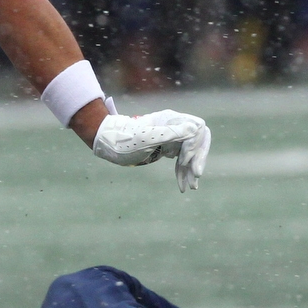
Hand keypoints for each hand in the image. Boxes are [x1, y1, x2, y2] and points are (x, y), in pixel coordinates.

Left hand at [92, 108, 210, 191]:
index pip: (196, 129)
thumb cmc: (124, 139)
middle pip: (198, 141)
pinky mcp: (167, 148)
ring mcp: (171, 138)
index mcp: (170, 120)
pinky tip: (183, 186)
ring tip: (192, 188)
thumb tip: (196, 128)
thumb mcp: (146, 138)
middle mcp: (174, 127)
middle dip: (198, 158)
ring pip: (190, 154)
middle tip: (197, 175)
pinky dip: (182, 173)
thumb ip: (170, 133)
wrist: (108, 143)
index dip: (194, 145)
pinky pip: (180, 161)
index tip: (183, 160)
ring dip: (191, 170)